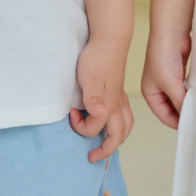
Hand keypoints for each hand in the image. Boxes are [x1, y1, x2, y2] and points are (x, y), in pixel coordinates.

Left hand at [70, 37, 133, 161]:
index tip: (70, 113)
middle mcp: (117, 104)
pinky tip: (110, 118)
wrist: (109, 38)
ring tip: (106, 143)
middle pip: (119, 135)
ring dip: (117, 137)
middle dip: (107, 149)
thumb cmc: (97, 57)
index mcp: (110, 105)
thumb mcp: (90, 78)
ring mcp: (120, 97)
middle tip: (93, 156)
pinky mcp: (119, 90)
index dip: (80, 126)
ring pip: (126, 125)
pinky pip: (125, 113)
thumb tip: (98, 116)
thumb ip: (93, 99)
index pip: (95, 128)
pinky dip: (120, 123)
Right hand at [141, 31, 189, 129]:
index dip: (177, 122)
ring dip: (190, 102)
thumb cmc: (163, 55)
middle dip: (184, 112)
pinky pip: (187, 89)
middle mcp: (159, 88)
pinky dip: (193, 93)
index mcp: (150, 93)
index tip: (192, 126)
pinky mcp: (180, 73)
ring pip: (181, 98)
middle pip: (173, 108)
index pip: (164, 116)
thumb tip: (191, 116)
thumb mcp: (171, 84)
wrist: (172, 31)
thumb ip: (180, 101)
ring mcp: (170, 80)